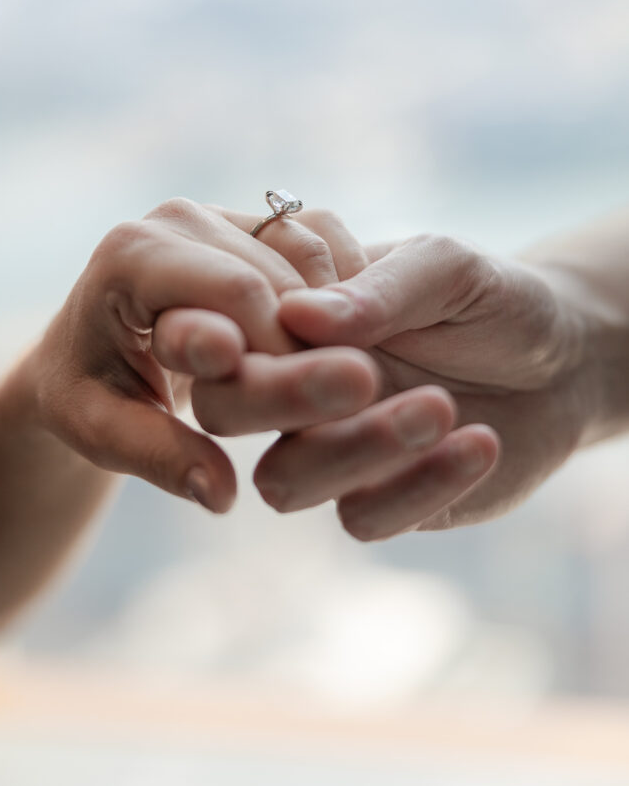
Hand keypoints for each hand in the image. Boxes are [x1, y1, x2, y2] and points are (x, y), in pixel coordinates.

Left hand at [30, 200, 380, 513]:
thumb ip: (160, 458)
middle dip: (314, 347)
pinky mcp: (255, 218)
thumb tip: (220, 493)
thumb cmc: (90, 393)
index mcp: (131, 254)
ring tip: (337, 386)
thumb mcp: (104, 433)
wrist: (93, 349)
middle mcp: (178, 217)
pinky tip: (344, 347)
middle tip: (341, 409)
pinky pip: (324, 245)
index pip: (236, 292)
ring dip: (336, 324)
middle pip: (279, 276)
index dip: (285, 352)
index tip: (316, 415)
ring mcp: (221, 212)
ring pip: (311, 261)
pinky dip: (344, 295)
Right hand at [250, 227, 595, 539]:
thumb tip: (299, 315)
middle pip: (225, 410)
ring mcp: (331, 450)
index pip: (224, 330)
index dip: (228, 331)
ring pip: (284, 481)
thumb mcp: (446, 267)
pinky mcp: (380, 501)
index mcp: (291, 320)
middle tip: (364, 374)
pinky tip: (481, 442)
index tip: (288, 319)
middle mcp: (294, 388)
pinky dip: (419, 486)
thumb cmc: (488, 298)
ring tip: (443, 406)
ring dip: (356, 448)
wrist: (562, 358)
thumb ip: (380, 286)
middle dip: (280, 396)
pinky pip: (362, 518)